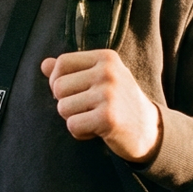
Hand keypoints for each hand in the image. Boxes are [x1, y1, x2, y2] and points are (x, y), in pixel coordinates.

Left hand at [40, 50, 162, 163]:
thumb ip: (72, 70)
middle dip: (66, 103)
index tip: (70, 92)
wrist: (149, 130)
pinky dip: (80, 133)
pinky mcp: (108, 118)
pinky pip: (73, 125)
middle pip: (59, 87)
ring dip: (73, 119)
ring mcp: (109, 94)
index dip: (57, 80)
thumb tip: (44, 64)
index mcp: (106, 58)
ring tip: (93, 118)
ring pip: (63, 108)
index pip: (62, 63)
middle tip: (86, 109)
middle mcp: (108, 72)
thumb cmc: (118, 102)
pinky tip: (97, 130)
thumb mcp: (100, 79)